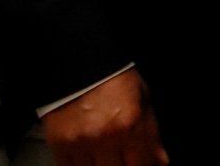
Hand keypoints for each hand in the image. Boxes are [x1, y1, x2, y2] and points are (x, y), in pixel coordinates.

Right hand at [43, 67, 167, 165]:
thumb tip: (160, 161)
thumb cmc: (114, 79)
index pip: (141, 165)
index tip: (143, 164)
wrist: (80, 64)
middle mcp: (105, 136)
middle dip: (124, 165)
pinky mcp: (60, 145)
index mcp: (129, 123)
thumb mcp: (143, 99)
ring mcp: (80, 142)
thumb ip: (151, 134)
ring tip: (107, 155)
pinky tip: (91, 157)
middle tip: (124, 158)